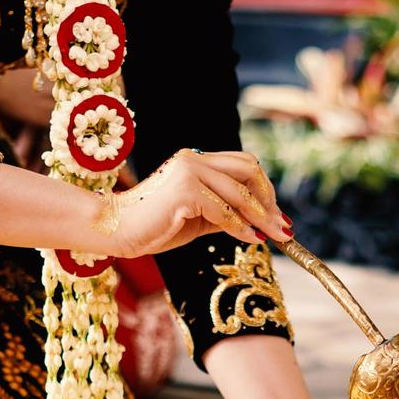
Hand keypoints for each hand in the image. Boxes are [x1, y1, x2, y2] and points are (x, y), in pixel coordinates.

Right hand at [102, 150, 291, 257]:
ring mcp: (189, 171)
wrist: (117, 231)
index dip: (264, 188)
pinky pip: (224, 210)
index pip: (243, 165)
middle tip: (280, 225)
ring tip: (273, 235)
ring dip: (261, 216)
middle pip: (248, 170)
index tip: (276, 214)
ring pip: (239, 191)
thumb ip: (225, 214)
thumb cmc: (155, 227)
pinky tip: (251, 239)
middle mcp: (194, 158)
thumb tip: (261, 223)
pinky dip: (241, 227)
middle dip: (268, 198)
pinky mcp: (184, 190)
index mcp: (197, 160)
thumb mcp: (198, 219)